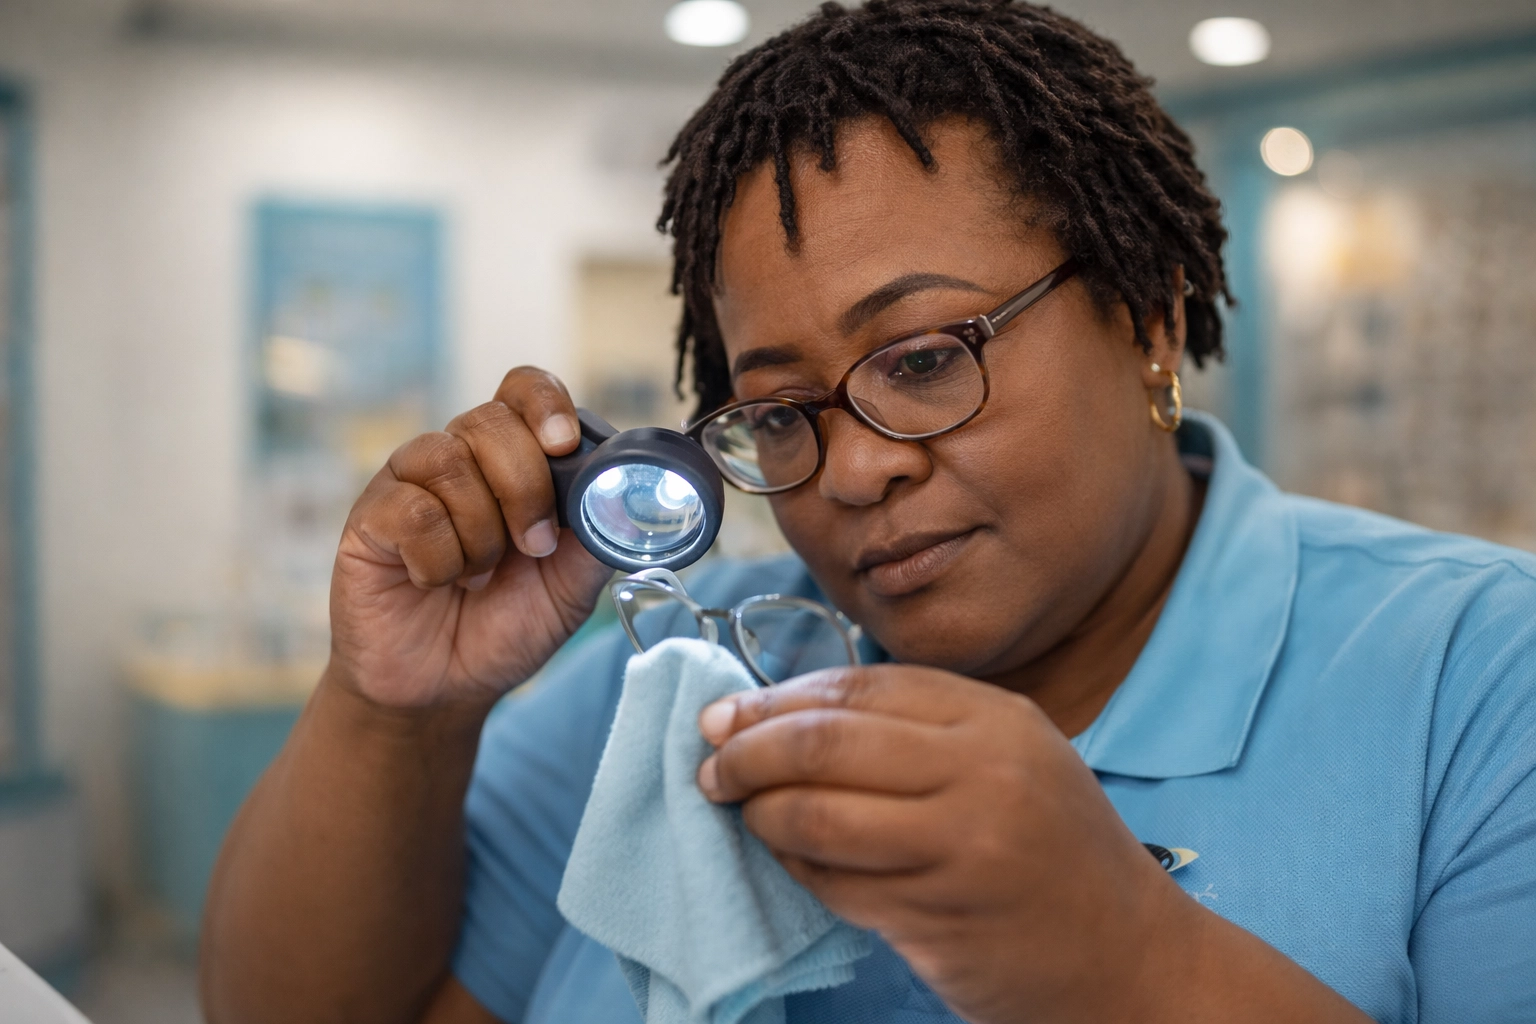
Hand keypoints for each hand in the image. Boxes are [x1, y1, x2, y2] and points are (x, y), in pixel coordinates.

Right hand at [327, 368, 612, 709]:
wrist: (447, 689)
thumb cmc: (507, 626)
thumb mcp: (573, 585)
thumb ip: (599, 535)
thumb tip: (629, 496)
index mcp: (511, 460)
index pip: (523, 389)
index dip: (544, 403)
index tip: (563, 444)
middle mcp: (459, 458)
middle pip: (490, 421)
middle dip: (525, 489)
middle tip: (533, 547)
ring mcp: (409, 484)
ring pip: (449, 461)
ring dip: (481, 533)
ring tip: (480, 576)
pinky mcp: (369, 518)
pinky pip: (412, 511)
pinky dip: (439, 559)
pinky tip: (437, 583)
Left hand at [695, 664, 1186, 1023]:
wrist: (1130, 956)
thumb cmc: (1056, 849)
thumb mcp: (1009, 759)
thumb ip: (914, 731)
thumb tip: (782, 717)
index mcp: (994, 719)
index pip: (858, 688)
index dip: (777, 699)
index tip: (726, 716)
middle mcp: (981, 773)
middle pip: (825, 743)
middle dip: (748, 752)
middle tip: (713, 766)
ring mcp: (961, 849)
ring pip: (817, 817)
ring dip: (761, 816)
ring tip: (742, 814)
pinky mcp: (938, 920)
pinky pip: (835, 885)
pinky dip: (795, 870)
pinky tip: (789, 862)